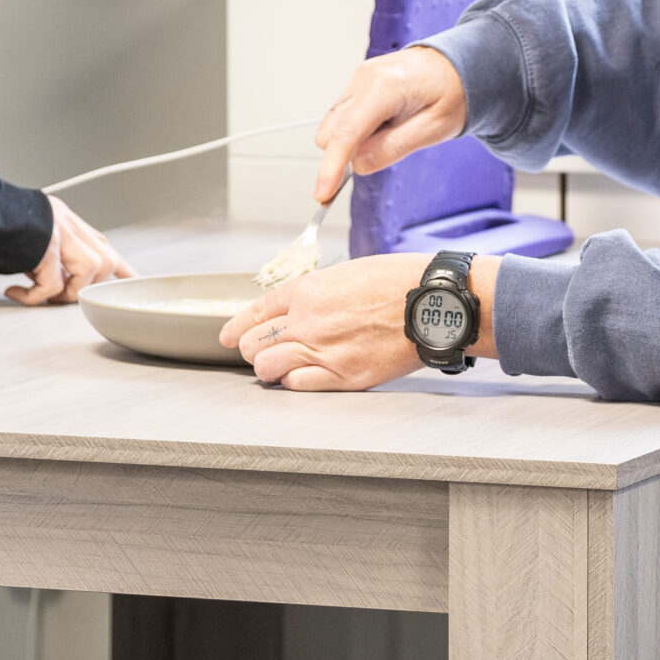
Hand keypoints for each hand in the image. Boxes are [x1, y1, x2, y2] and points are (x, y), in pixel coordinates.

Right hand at [5, 199, 135, 305]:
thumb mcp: (28, 237)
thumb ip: (48, 253)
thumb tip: (57, 283)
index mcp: (64, 219)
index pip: (102, 244)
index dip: (119, 267)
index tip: (131, 281)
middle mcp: (65, 223)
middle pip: (105, 259)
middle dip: (91, 285)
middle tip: (62, 296)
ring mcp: (55, 232)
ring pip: (90, 270)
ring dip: (67, 292)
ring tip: (40, 294)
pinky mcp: (41, 247)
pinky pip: (52, 284)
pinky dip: (35, 297)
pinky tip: (16, 292)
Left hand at [218, 254, 498, 390]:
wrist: (431, 303)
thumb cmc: (399, 282)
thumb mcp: (349, 273)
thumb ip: (318, 293)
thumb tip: (302, 307)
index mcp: (308, 290)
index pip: (256, 311)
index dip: (237, 325)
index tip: (228, 335)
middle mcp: (306, 321)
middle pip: (252, 342)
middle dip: (253, 347)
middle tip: (262, 351)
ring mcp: (322, 350)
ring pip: (266, 368)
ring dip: (269, 369)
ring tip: (280, 368)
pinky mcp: (342, 376)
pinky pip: (297, 386)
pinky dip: (293, 383)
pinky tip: (303, 377)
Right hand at [313, 46, 469, 204]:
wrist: (456, 66)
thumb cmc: (452, 93)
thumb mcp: (435, 129)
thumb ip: (395, 148)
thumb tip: (359, 165)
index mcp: (386, 86)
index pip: (347, 133)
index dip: (331, 167)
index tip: (323, 193)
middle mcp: (365, 78)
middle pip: (332, 131)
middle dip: (346, 154)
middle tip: (385, 154)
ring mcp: (359, 78)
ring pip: (334, 124)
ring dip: (353, 142)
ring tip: (393, 133)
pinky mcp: (357, 83)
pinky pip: (343, 116)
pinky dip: (357, 130)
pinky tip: (385, 124)